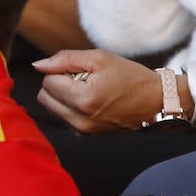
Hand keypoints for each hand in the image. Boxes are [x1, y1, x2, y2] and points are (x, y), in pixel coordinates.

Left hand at [33, 49, 163, 133]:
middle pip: (44, 96)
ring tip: (90, 91)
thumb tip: (38, 65)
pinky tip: (92, 102)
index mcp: (83, 99)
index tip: (83, 71)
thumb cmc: (130, 77)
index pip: (48, 81)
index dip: (62, 71)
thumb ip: (65, 59)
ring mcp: (81, 131)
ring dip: (64, 96)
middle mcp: (79, 120)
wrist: (157, 102)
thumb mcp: (100, 59)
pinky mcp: (84, 136)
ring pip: (51, 107)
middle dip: (58, 84)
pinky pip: (63, 117)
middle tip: (84, 80)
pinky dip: (71, 108)